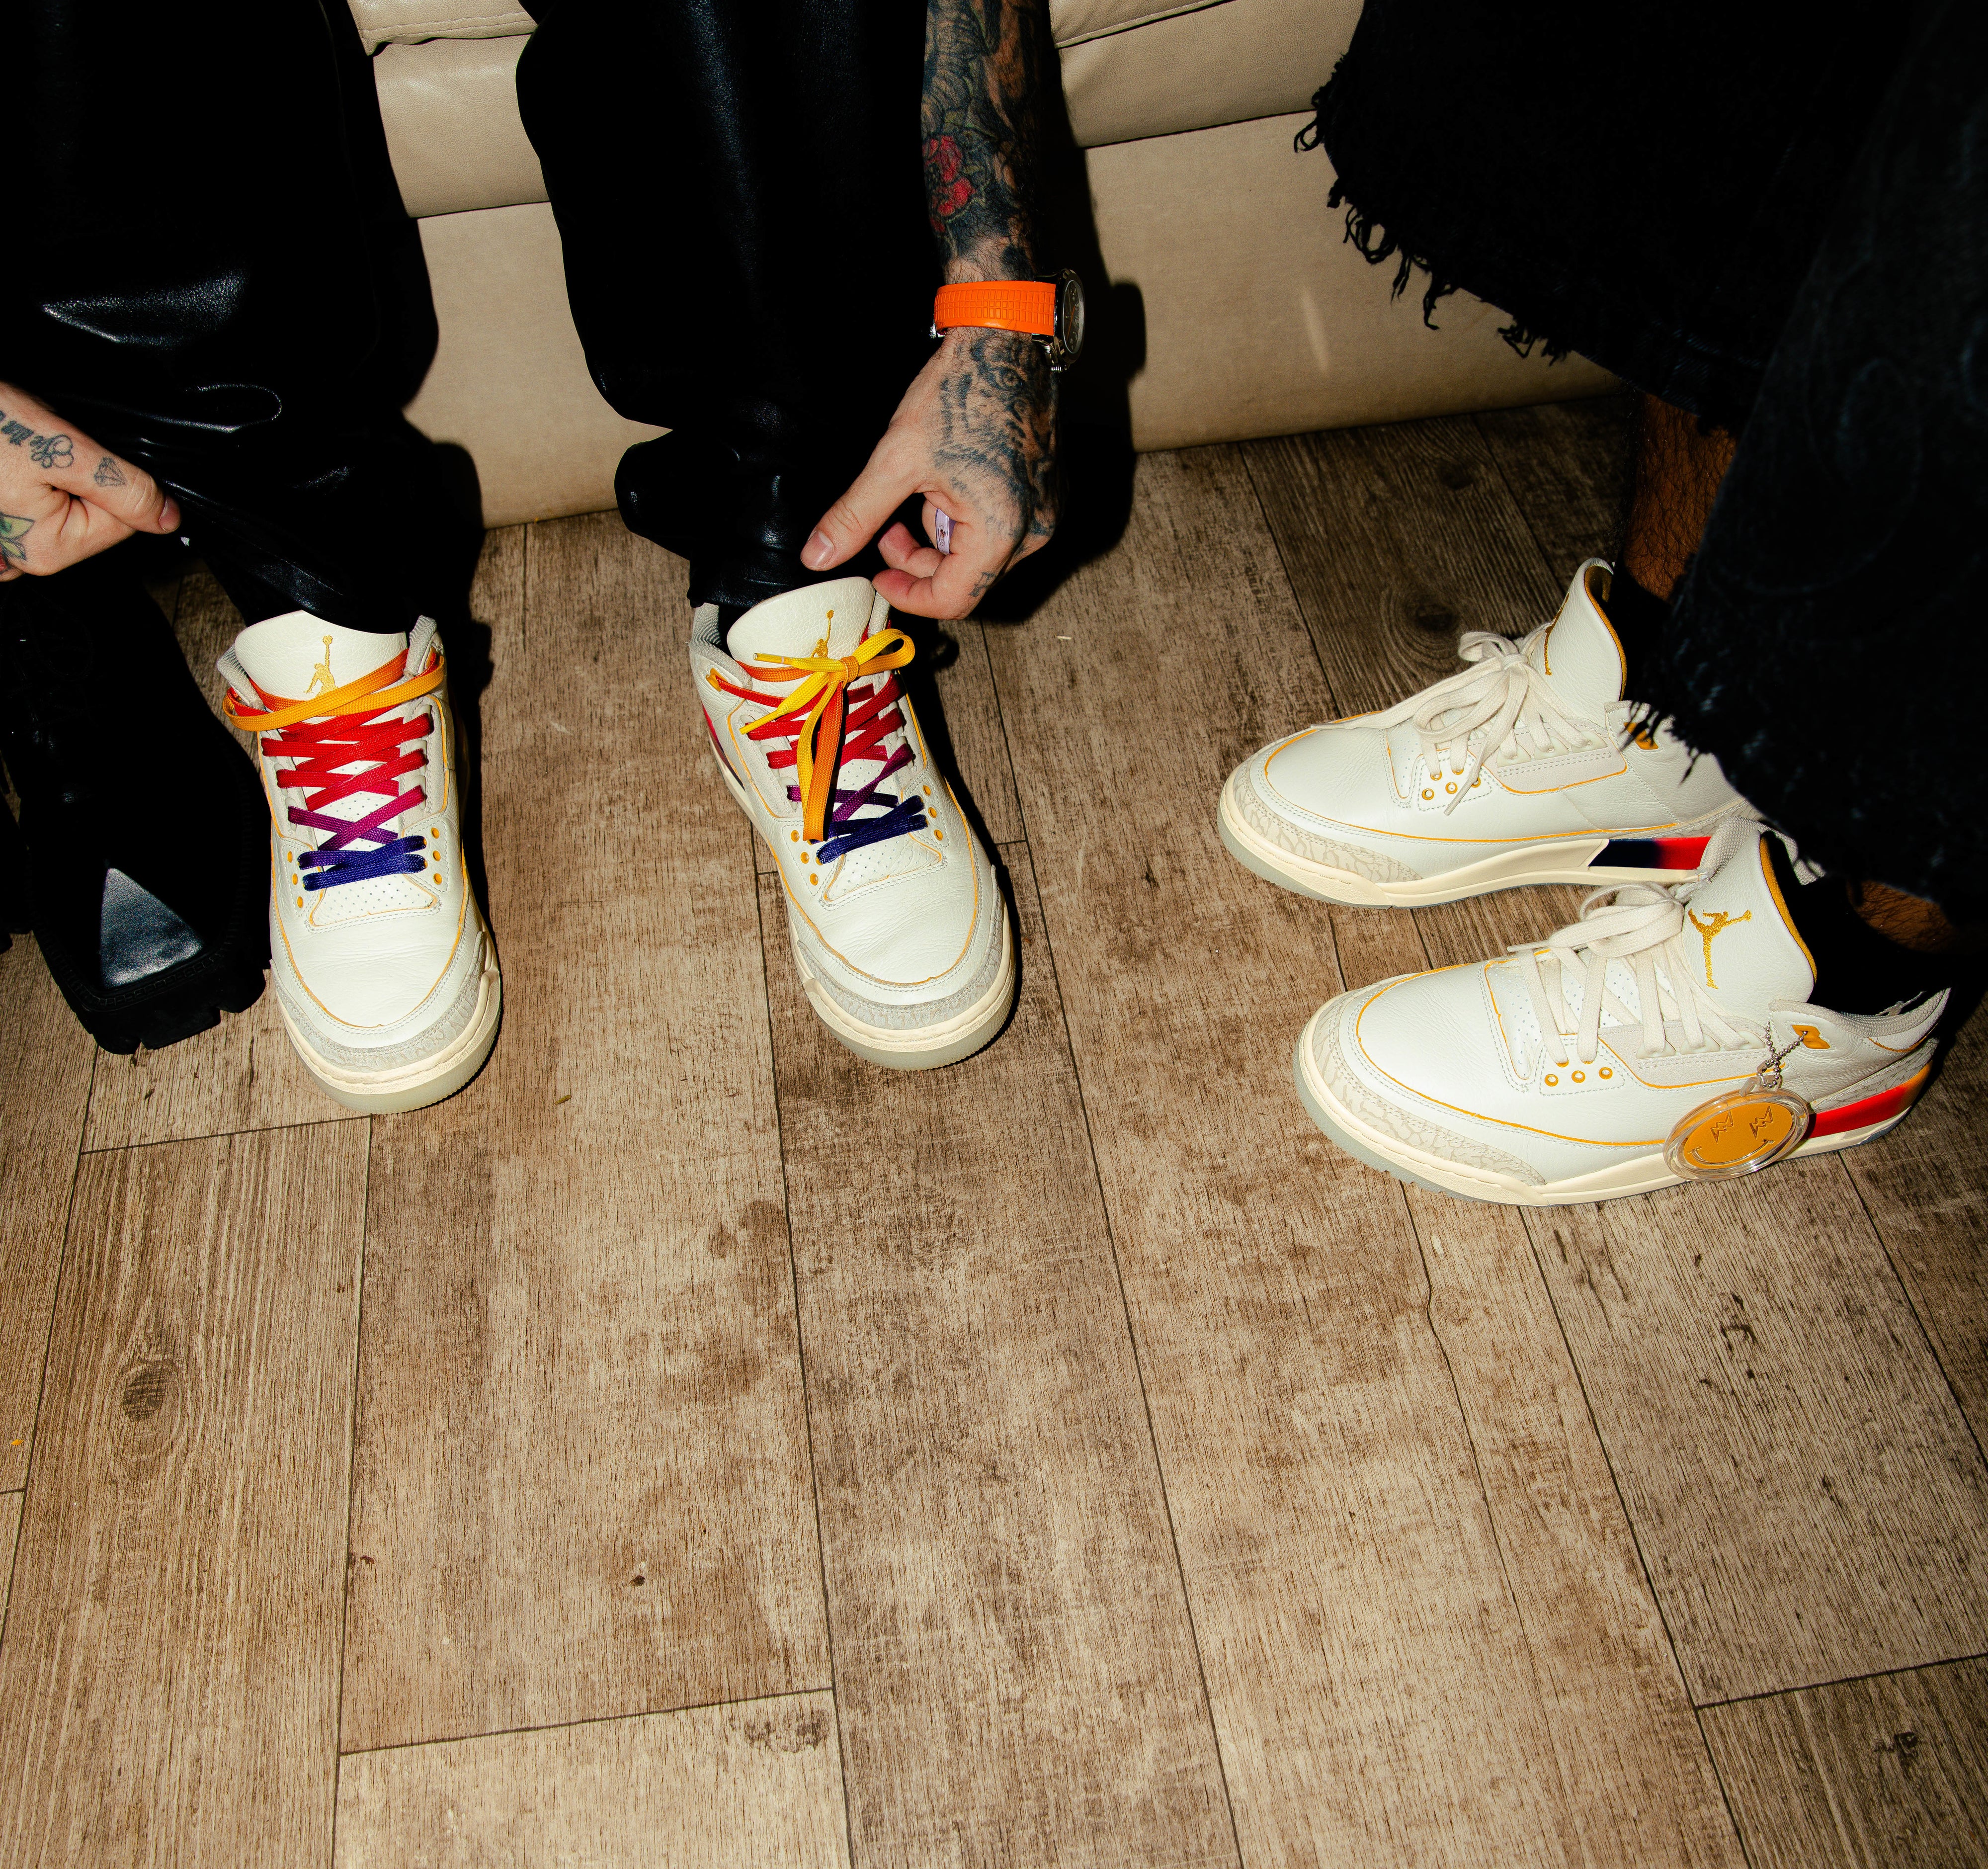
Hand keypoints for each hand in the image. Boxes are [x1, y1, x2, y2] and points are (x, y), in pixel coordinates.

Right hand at [0, 381, 179, 581]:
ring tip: (26, 447)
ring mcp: (7, 539)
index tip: (82, 451)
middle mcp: (25, 556)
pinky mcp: (1, 515)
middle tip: (46, 444)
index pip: (125, 524)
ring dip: (60, 471)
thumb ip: (123, 488)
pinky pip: (40, 502)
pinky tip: (17, 456)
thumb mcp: (63, 450)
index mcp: (48, 551)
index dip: (118, 481)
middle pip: (97, 517)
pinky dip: (41, 476)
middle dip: (83, 474)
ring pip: (70, 505)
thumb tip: (168, 518)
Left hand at [802, 327, 1056, 619]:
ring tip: (924, 488)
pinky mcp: (1047, 494)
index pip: (952, 599)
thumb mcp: (895, 459)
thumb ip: (856, 515)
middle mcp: (1034, 532)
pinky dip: (967, 519)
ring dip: (941, 535)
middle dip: (920, 559)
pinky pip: (1001, 528)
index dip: (907, 591)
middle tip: (890, 521)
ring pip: (981, 555)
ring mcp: (1046, 512)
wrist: (1005, 340)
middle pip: (967, 579)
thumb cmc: (958, 393)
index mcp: (1000, 530)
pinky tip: (951, 480)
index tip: (878, 570)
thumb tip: (818, 555)